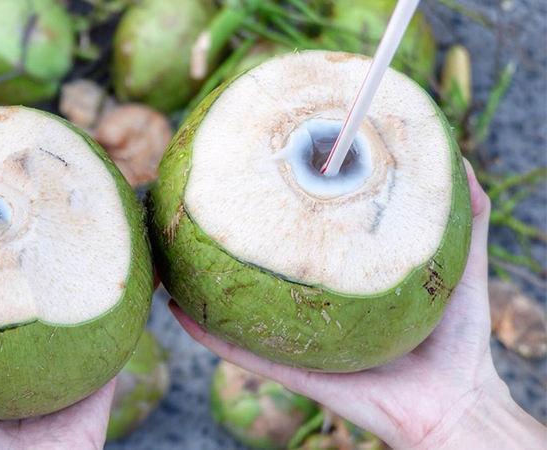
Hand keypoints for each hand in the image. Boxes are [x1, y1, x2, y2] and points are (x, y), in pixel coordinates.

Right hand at [170, 160, 545, 447]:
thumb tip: (458, 158)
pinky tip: (178, 309)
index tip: (259, 171)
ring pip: (237, 309)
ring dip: (200, 285)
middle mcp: (310, 308)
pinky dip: (208, 334)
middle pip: (260, 270)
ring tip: (170, 255)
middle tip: (201, 205)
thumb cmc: (459, 339)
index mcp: (341, 282)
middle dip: (228, 241)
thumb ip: (466, 215)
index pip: (302, 242)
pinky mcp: (293, 370)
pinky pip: (241, 351)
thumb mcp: (464, 265)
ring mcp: (297, 339)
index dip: (278, 208)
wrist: (455, 403)